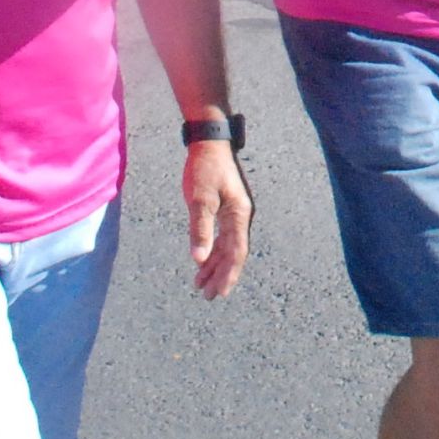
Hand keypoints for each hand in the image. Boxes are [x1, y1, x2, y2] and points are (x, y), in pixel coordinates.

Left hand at [183, 141, 251, 298]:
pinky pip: (221, 237)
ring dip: (215, 266)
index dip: (229, 274)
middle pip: (233, 253)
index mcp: (239, 215)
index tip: (220, 293)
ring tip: (201, 285)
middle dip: (221, 275)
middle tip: (208, 296)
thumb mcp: (200, 198)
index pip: (236, 252)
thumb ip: (200, 229)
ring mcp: (234, 212)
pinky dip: (212, 251)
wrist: (209, 142)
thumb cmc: (205, 167)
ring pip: (227, 247)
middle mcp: (240, 216)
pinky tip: (202, 261)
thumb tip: (198, 259)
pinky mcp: (225, 208)